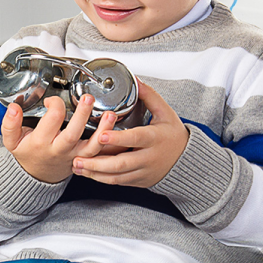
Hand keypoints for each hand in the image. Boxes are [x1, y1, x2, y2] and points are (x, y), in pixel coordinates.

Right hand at [1, 94, 117, 183]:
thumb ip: (9, 123)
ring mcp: (75, 155)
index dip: (54, 105)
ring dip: (103, 130)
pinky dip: (109, 142)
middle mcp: (60, 149)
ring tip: (110, 115)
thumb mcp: (12, 141)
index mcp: (41, 142)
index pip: (51, 120)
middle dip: (82, 115)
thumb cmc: (28, 153)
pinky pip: (99, 152)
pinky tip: (114, 128)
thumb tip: (13, 107)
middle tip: (87, 98)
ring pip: (91, 146)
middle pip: (73, 132)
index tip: (53, 100)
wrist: (36, 175)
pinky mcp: (85, 157)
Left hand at [71, 81, 188, 187]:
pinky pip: (118, 181)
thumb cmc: (173, 135)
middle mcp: (148, 157)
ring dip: (95, 172)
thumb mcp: (166, 113)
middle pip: (122, 163)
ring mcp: (143, 171)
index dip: (118, 138)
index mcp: (154, 138)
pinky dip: (102, 178)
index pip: (135, 138)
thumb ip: (149, 96)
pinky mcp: (138, 180)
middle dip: (98, 163)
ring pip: (117, 176)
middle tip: (78, 158)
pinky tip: (88, 173)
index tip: (102, 135)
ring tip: (77, 166)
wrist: (185, 160)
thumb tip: (135, 80)